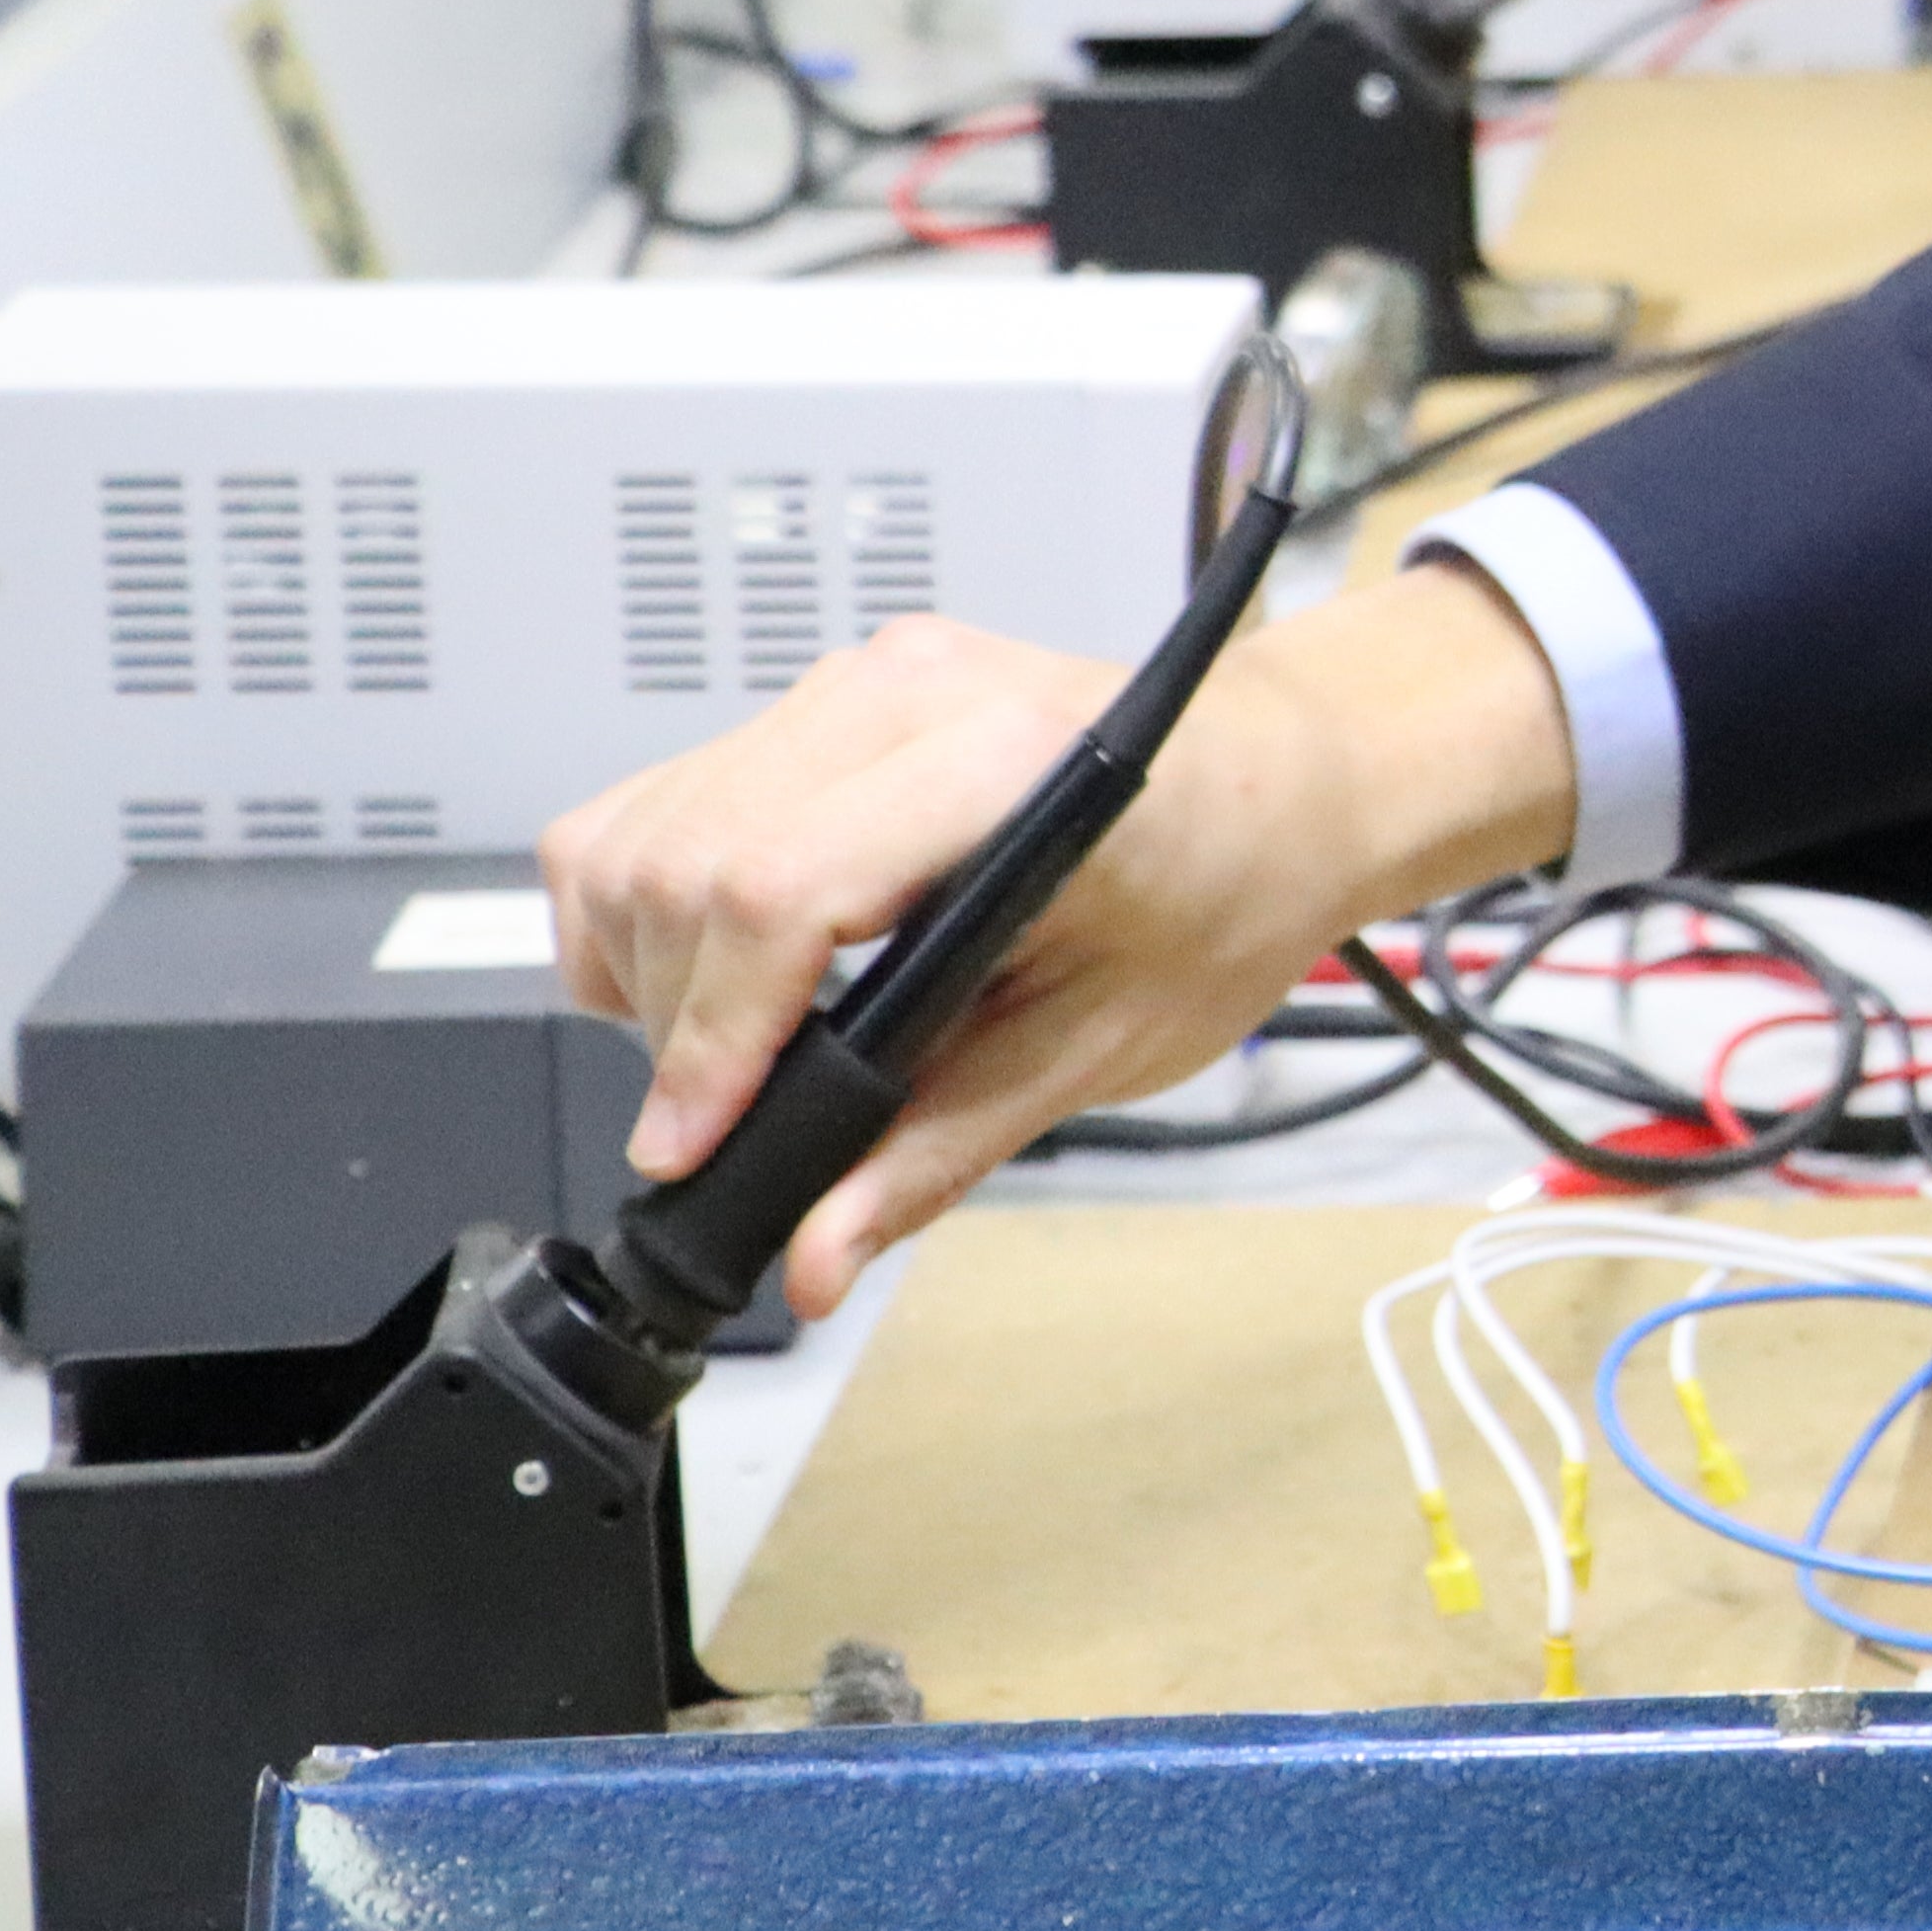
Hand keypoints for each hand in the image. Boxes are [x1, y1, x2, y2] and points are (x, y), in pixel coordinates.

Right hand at [540, 561, 1579, 1314]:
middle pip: (685, 863)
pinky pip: (665, 794)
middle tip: (725, 1124)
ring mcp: (861, 678)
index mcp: (1005, 765)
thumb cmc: (1235, 881)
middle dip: (673, 1021)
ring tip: (728, 1053)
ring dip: (642, 963)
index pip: (779, 891)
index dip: (711, 1038)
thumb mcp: (1107, 1041)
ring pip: (645, 826)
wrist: (1288, 777)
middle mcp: (911, 694)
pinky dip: (650, 897)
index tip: (690, 1147)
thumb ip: (943, 1148)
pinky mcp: (831, 694)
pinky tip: (721, 970)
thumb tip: (819, 1252)